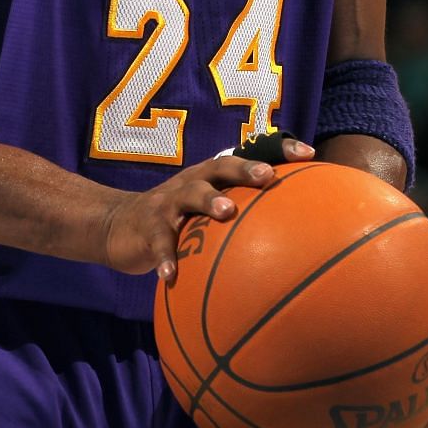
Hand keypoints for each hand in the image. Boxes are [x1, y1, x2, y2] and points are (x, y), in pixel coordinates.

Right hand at [102, 139, 315, 279]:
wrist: (118, 227)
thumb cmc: (178, 223)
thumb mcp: (207, 215)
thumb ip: (242, 219)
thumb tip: (296, 242)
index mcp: (212, 178)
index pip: (248, 158)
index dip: (277, 152)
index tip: (309, 155)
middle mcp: (193, 183)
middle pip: (220, 168)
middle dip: (245, 169)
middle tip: (267, 176)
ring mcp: (169, 203)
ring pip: (190, 195)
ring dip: (209, 201)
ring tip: (226, 213)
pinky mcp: (149, 227)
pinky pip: (159, 242)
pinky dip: (166, 257)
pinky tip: (171, 276)